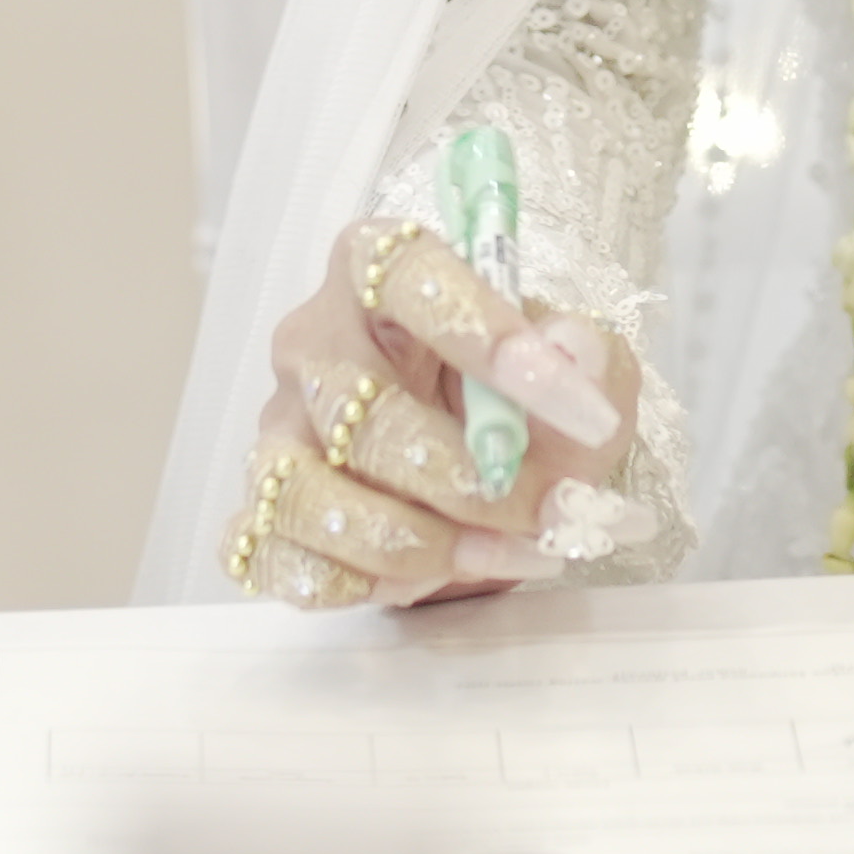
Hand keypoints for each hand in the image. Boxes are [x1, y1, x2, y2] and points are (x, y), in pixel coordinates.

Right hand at [221, 212, 637, 612]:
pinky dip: (362, 582)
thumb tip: (571, 355)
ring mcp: (280, 430)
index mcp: (379, 271)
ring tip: (494, 553)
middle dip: (467, 478)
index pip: (403, 271)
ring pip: (308, 492)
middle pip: (358, 407)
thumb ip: (590, 358)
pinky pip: (282, 560)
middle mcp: (314, 342)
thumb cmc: (524, 407)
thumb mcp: (583, 375)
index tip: (574, 404)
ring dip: (415, 542)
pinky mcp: (264, 511)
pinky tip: (425, 576)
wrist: (492, 475)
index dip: (484, 333)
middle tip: (546, 511)